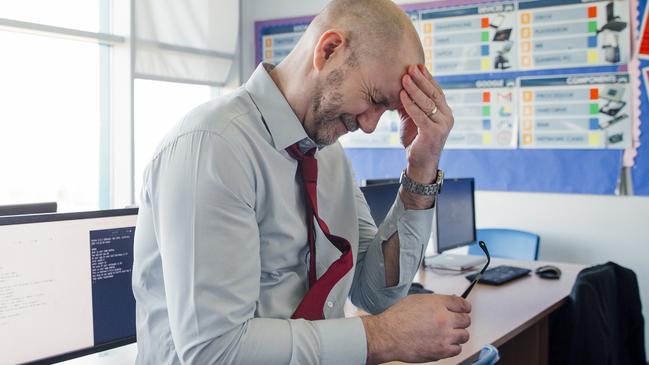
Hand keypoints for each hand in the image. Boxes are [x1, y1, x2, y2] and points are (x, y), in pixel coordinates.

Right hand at [362, 294, 470, 363]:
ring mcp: (444, 335)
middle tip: (454, 323)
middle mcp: (444, 318)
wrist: (387, 336)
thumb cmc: (396, 319)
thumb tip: (446, 304)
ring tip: (447, 334)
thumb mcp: (415, 300)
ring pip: (464, 335)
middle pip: (466, 319)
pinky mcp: (442, 350)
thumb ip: (434, 302)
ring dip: (457, 335)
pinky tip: (443, 343)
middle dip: (461, 321)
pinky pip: (457, 349)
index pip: (462, 303)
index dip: (465, 307)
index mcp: (437, 304)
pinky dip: (452, 347)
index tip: (465, 310)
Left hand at [398, 64, 453, 184]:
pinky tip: (402, 95)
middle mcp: (447, 117)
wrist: (419, 164)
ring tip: (405, 78)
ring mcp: (442, 125)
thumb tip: (400, 87)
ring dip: (415, 89)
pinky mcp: (433, 133)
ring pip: (427, 103)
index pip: (437, 91)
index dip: (428, 78)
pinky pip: (420, 115)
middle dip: (421, 80)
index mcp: (445, 112)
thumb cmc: (416, 141)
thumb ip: (411, 104)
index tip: (418, 66)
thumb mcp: (413, 119)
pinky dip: (410, 104)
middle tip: (411, 67)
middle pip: (433, 94)